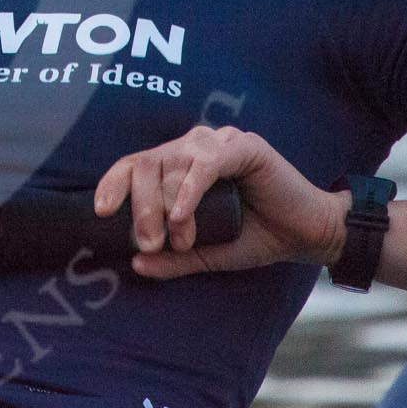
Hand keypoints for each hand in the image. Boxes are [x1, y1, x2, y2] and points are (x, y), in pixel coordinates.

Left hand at [93, 125, 347, 281]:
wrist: (306, 236)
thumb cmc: (255, 237)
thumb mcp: (206, 252)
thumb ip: (174, 258)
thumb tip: (136, 264)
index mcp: (178, 165)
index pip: (134, 164)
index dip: (113, 183)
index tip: (100, 212)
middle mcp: (193, 147)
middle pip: (147, 164)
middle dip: (141, 207)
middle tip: (150, 243)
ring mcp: (218, 142)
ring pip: (172, 163)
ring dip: (167, 205)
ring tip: (179, 239)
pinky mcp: (244, 146)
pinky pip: (205, 164)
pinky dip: (189, 190)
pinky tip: (183, 216)